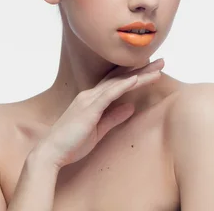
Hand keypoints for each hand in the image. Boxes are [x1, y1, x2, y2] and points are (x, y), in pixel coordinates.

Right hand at [34, 58, 164, 169]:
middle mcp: (91, 94)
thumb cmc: (72, 143)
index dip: (135, 74)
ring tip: (158, 68)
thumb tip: (131, 106)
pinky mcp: (89, 108)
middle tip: (162, 61)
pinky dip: (124, 85)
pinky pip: (109, 94)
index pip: (117, 82)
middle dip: (142, 68)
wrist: (51, 152)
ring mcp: (89, 99)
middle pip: (121, 77)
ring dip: (140, 74)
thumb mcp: (99, 130)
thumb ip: (115, 117)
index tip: (152, 69)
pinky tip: (136, 79)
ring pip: (119, 82)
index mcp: (92, 99)